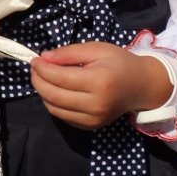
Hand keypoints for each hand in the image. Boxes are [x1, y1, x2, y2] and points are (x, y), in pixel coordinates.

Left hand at [31, 42, 172, 128]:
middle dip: (38, 81)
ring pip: (54, 109)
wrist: (142, 86)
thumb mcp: (96, 49)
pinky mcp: (91, 126)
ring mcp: (93, 118)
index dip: (42, 69)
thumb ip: (69, 53)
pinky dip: (53, 104)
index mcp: (99, 81)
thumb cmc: (119, 63)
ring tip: (42, 78)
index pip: (59, 78)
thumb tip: (44, 58)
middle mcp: (96, 104)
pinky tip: (54, 91)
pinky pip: (63, 117)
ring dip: (42, 93)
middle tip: (35, 69)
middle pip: (53, 95)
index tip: (34, 59)